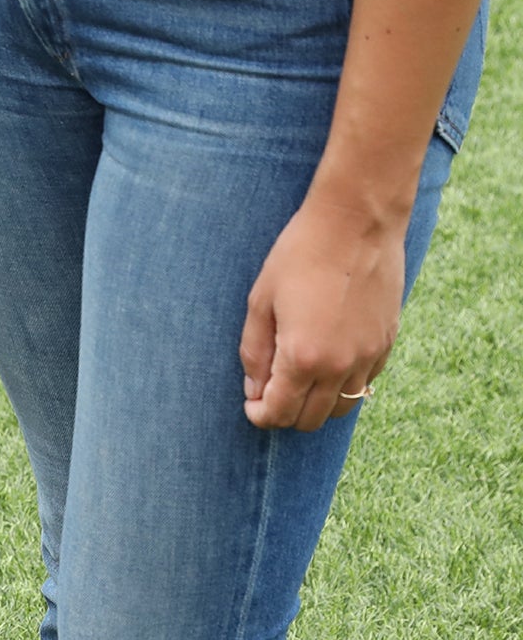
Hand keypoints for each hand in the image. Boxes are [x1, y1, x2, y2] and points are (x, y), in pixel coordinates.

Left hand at [239, 192, 407, 430]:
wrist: (357, 220)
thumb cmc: (300, 255)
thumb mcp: (261, 304)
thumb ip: (255, 354)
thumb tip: (255, 391)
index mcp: (303, 358)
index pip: (279, 413)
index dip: (259, 415)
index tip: (251, 404)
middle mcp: (340, 365)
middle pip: (311, 419)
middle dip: (285, 414)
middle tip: (271, 394)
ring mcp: (369, 354)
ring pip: (343, 407)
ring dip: (317, 404)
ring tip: (300, 382)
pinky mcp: (388, 340)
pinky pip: (365, 382)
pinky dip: (344, 385)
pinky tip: (328, 364)